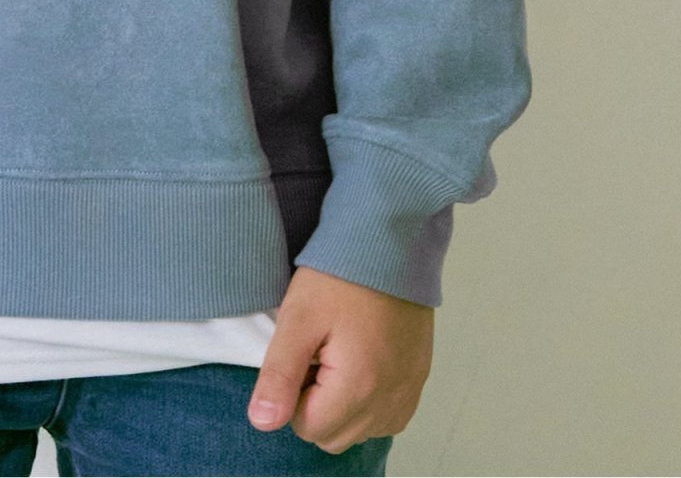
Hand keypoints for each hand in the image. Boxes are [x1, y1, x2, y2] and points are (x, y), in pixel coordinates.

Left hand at [247, 266, 432, 452]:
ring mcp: (408, 392)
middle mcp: (390, 400)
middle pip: (333, 437)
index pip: (307, 427)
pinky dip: (368, 402)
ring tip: (339, 353)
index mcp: (358, 388)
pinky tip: (360, 362)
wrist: (390, 243)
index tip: (302, 353)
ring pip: (360, 431)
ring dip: (342, 406)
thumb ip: (279, 375)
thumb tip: (262, 422)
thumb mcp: (298, 318)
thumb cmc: (340, 275)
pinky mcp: (418, 381)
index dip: (294, 392)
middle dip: (316, 404)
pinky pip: (386, 418)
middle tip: (318, 353)